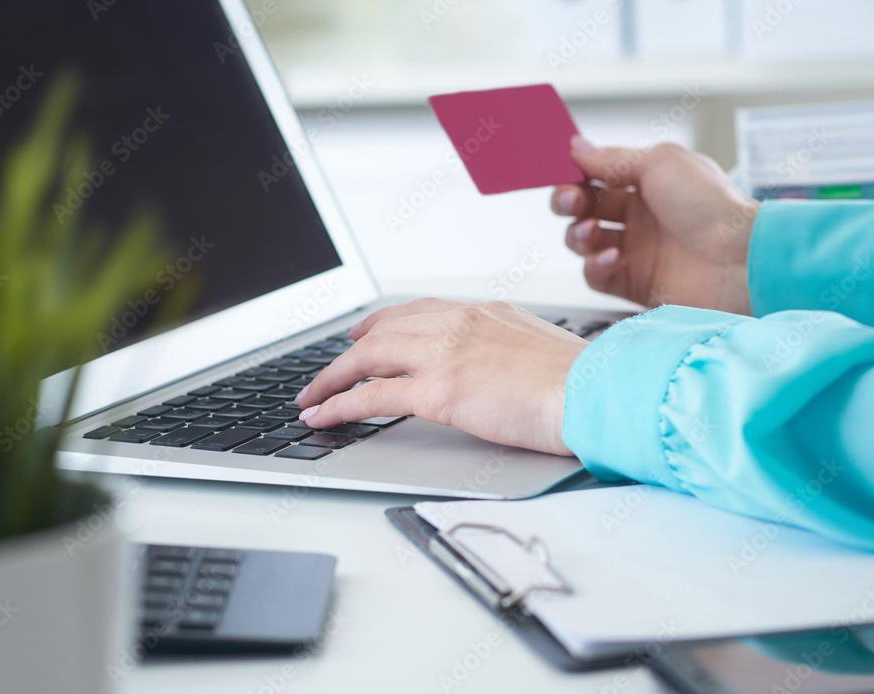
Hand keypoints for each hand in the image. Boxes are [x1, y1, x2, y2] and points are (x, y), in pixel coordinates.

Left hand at [294, 298, 588, 455]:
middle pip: (383, 330)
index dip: (381, 322)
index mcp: (483, 311)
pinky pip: (373, 396)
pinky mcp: (440, 390)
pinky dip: (340, 405)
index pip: (417, 309)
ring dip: (331, 379)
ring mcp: (446, 353)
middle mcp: (458, 323)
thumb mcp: (536, 346)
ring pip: (368, 358)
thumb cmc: (582, 381)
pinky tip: (323, 416)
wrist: (598, 393)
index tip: (364, 332)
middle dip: (347, 351)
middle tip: (327, 369)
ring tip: (310, 397)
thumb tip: (493, 363)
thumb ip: (504, 345)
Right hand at [552, 138, 758, 313]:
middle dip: (568, 203)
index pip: (597, 176)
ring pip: (584, 242)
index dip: (575, 175)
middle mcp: (641, 215)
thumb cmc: (714, 207)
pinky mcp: (634, 283)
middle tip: (570, 202)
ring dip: (577, 234)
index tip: (560, 172)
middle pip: (585, 208)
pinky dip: (595, 266)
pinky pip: (597, 275)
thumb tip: (577, 148)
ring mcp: (637, 250)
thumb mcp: (660, 163)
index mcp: (649, 182)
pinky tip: (611, 257)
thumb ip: (612, 158)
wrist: (741, 261)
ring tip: (591, 231)